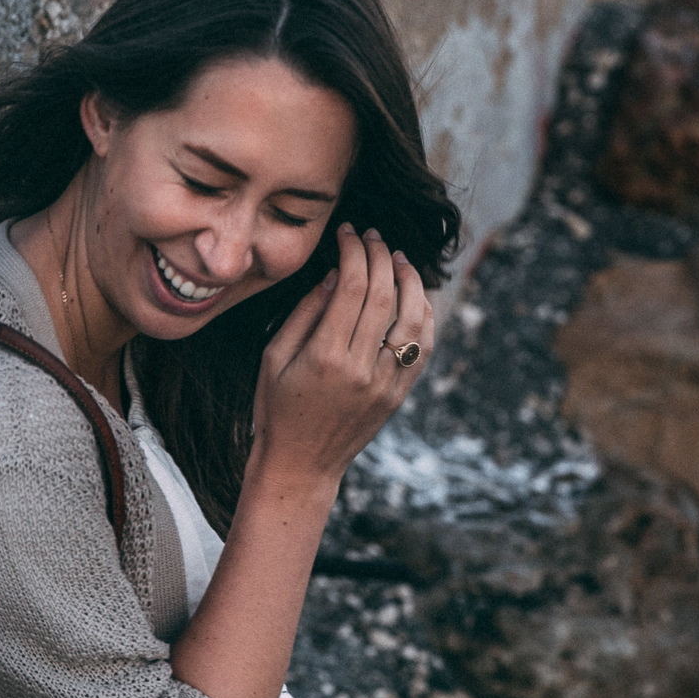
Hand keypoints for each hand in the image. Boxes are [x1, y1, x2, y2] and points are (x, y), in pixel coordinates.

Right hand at [249, 222, 433, 492]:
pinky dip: (425, 317)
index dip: (353, 251)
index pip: (351, 287)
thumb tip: (334, 274)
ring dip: (411, 282)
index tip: (349, 233)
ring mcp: (385, 384)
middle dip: (381, 257)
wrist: (301, 464)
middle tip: (374, 237)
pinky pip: (422, 349)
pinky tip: (416, 296)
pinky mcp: (398, 396)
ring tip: (400, 259)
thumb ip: (304, 314)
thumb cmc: (276, 408)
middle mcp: (361, 369)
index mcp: (325, 356)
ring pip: (412, 319)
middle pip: (384, 296)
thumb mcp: (274, 358)